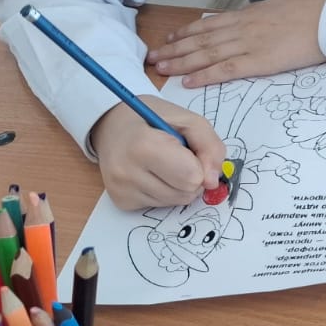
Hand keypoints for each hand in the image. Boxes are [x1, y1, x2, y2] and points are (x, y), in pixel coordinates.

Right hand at [91, 98, 225, 210]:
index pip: (191, 177)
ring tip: (164, 164)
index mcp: (143, 146)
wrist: (112, 125)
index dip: (200, 164)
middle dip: (191, 176)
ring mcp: (121, 190)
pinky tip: (152, 173)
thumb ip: (210, 146)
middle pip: (186, 193)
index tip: (190, 150)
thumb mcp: (189, 120)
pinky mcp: (121, 202)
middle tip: (177, 156)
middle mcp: (127, 172)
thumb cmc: (153, 119)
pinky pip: (160, 206)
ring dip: (179, 185)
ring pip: (175, 202)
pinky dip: (164, 191)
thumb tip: (213, 180)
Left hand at [147, 0, 325, 86]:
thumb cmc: (310, 10)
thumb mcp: (278, 5)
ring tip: (162, 67)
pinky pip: (227, 69)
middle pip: (200, 39)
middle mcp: (242, 28)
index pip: (208, 24)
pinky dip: (206, 75)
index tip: (169, 38)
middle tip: (153, 56)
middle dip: (174, 49)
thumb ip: (259, 15)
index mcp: (247, 15)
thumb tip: (249, 18)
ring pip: (207, 53)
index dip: (186, 32)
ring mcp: (249, 44)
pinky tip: (189, 81)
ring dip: (182, 62)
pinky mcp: (260, 61)